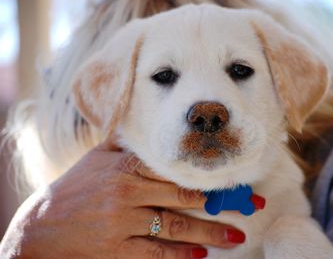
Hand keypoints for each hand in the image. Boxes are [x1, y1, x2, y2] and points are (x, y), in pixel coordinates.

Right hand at [0, 141, 250, 258]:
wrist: (41, 227)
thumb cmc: (75, 187)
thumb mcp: (98, 158)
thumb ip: (127, 144)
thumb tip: (153, 128)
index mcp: (125, 165)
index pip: (175, 170)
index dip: (207, 177)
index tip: (234, 181)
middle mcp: (126, 191)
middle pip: (183, 197)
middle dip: (219, 203)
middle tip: (249, 206)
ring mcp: (122, 222)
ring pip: (175, 226)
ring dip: (209, 233)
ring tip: (236, 237)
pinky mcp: (116, 250)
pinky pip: (156, 252)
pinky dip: (181, 254)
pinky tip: (202, 255)